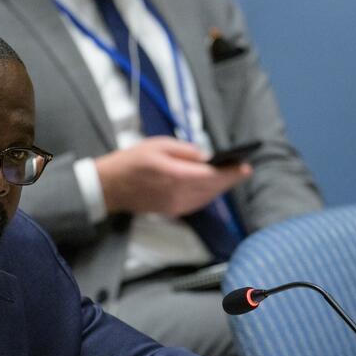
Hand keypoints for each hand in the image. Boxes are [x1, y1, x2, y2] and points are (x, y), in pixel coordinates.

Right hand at [96, 136, 251, 215]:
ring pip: (207, 198)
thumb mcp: (158, 145)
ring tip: (231, 177)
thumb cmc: (131, 161)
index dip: (231, 172)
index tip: (245, 166)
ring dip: (220, 188)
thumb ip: (184, 150)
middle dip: (230, 180)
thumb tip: (205, 156)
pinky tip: (213, 187)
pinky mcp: (172, 211)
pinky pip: (197, 203)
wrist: (110, 187)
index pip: (212, 175)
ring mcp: (176, 205)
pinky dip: (208, 195)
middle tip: (243, 170)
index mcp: (176, 175)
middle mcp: (179, 194)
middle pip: (213, 189)